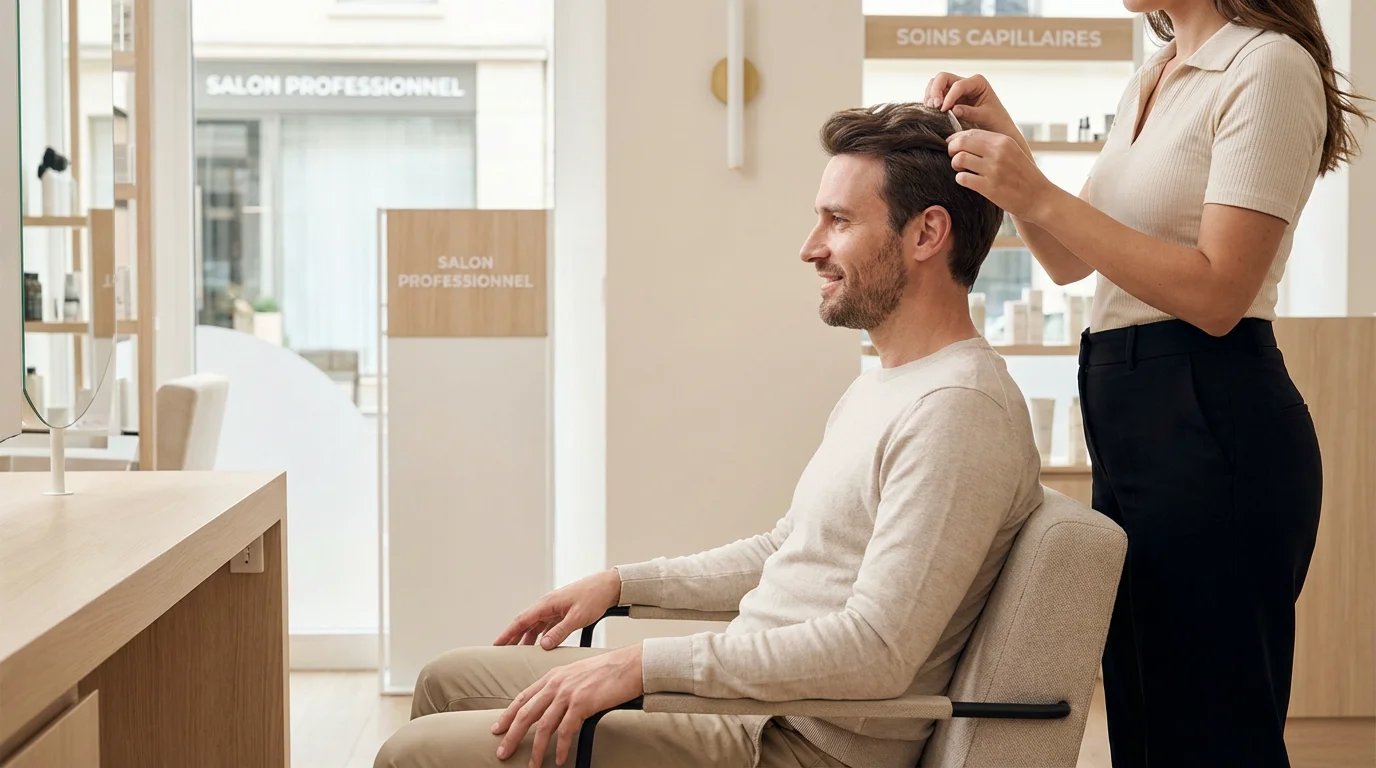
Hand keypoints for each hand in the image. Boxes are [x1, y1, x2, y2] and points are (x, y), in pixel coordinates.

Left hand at [491, 644, 644, 766]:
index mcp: (553, 676)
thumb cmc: (607, 670)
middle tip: (503, 752)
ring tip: (533, 765)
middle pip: (526, 713)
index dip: (508, 715)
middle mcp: (556, 684)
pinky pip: (566, 731)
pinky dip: (561, 748)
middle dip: (512, 735)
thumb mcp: (576, 673)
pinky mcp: (582, 703)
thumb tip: (552, 705)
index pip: (523, 697)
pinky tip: (559, 759)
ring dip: (537, 749)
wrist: (629, 664)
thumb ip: (561, 686)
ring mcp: (568, 693)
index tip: (497, 728)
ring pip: (544, 726)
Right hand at [494, 569, 621, 649]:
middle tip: (501, 653)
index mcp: (547, 604)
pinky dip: (539, 636)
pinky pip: (545, 625)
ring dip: (525, 638)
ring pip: (534, 625)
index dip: (507, 634)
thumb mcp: (577, 618)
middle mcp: (547, 605)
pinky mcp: (561, 611)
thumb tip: (543, 646)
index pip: (521, 621)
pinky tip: (539, 646)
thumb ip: (560, 632)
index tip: (496, 645)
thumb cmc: (594, 598)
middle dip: (512, 637)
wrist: (608, 586)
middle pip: (524, 623)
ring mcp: (553, 608)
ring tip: (517, 653)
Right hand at [924, 72, 1018, 141]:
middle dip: (935, 90)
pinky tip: (931, 112)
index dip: (949, 96)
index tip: (944, 110)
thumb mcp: (986, 117)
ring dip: (930, 96)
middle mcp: (965, 83)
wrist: (998, 130)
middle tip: (934, 106)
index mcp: (977, 82)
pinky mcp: (949, 101)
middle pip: (942, 78)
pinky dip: (930, 103)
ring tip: (931, 110)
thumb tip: (953, 110)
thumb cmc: (996, 122)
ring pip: (935, 85)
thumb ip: (970, 112)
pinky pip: (934, 97)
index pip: (958, 85)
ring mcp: (955, 92)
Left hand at [947, 129, 1059, 221]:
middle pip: (961, 143)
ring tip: (962, 170)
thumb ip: (993, 145)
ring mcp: (993, 170)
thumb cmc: (1024, 176)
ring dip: (955, 165)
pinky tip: (967, 181)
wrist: (1040, 198)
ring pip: (959, 159)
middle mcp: (998, 152)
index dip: (957, 138)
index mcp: (1004, 141)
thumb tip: (966, 139)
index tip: (952, 145)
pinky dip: (960, 179)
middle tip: (954, 158)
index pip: (971, 133)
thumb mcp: (1013, 152)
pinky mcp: (989, 187)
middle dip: (952, 149)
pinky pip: (962, 178)